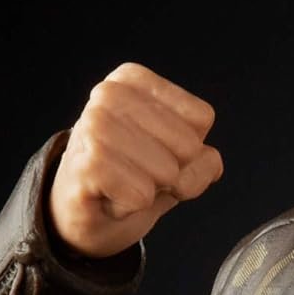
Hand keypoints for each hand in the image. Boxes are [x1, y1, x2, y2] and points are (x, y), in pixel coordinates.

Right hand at [48, 62, 223, 257]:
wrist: (82, 214)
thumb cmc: (131, 179)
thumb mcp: (178, 164)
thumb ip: (203, 159)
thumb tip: (210, 161)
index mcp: (133, 80)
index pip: (201, 118)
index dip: (190, 152)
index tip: (156, 155)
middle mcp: (109, 94)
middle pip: (189, 146)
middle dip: (174, 176)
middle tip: (139, 176)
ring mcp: (93, 127)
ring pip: (168, 172)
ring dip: (152, 192)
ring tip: (123, 185)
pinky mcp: (86, 164)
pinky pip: (142, 195)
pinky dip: (133, 207)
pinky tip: (110, 198)